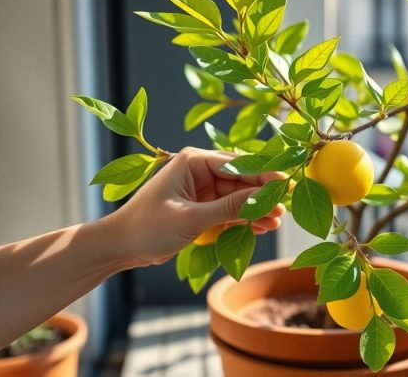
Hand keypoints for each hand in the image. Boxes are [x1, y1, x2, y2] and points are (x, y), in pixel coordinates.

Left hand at [110, 147, 285, 266]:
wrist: (121, 247)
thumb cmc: (148, 227)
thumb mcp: (191, 218)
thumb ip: (229, 207)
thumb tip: (264, 199)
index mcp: (194, 161)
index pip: (237, 165)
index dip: (264, 176)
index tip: (286, 185)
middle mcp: (200, 170)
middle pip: (241, 179)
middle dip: (262, 194)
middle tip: (284, 207)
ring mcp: (202, 188)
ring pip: (238, 196)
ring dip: (256, 209)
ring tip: (276, 222)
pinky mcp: (202, 206)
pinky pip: (230, 209)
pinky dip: (244, 218)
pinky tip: (261, 227)